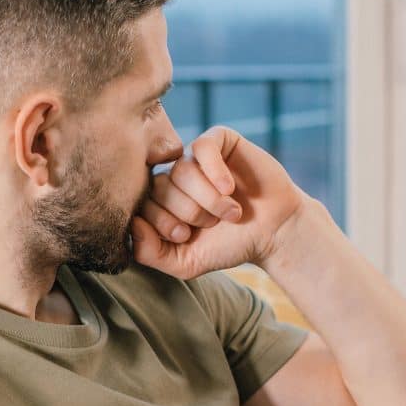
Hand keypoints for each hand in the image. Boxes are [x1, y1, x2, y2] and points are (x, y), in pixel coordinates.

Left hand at [130, 126, 304, 279]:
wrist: (274, 232)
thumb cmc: (231, 245)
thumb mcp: (187, 263)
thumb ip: (151, 254)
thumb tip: (131, 224)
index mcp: (162, 203)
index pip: (141, 204)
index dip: (162, 222)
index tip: (188, 235)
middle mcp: (175, 177)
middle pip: (160, 186)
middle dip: (188, 212)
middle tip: (213, 224)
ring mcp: (196, 158)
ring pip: (182, 170)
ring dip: (209, 198)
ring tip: (231, 212)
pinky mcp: (220, 141)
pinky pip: (202, 147)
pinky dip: (214, 170)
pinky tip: (229, 188)